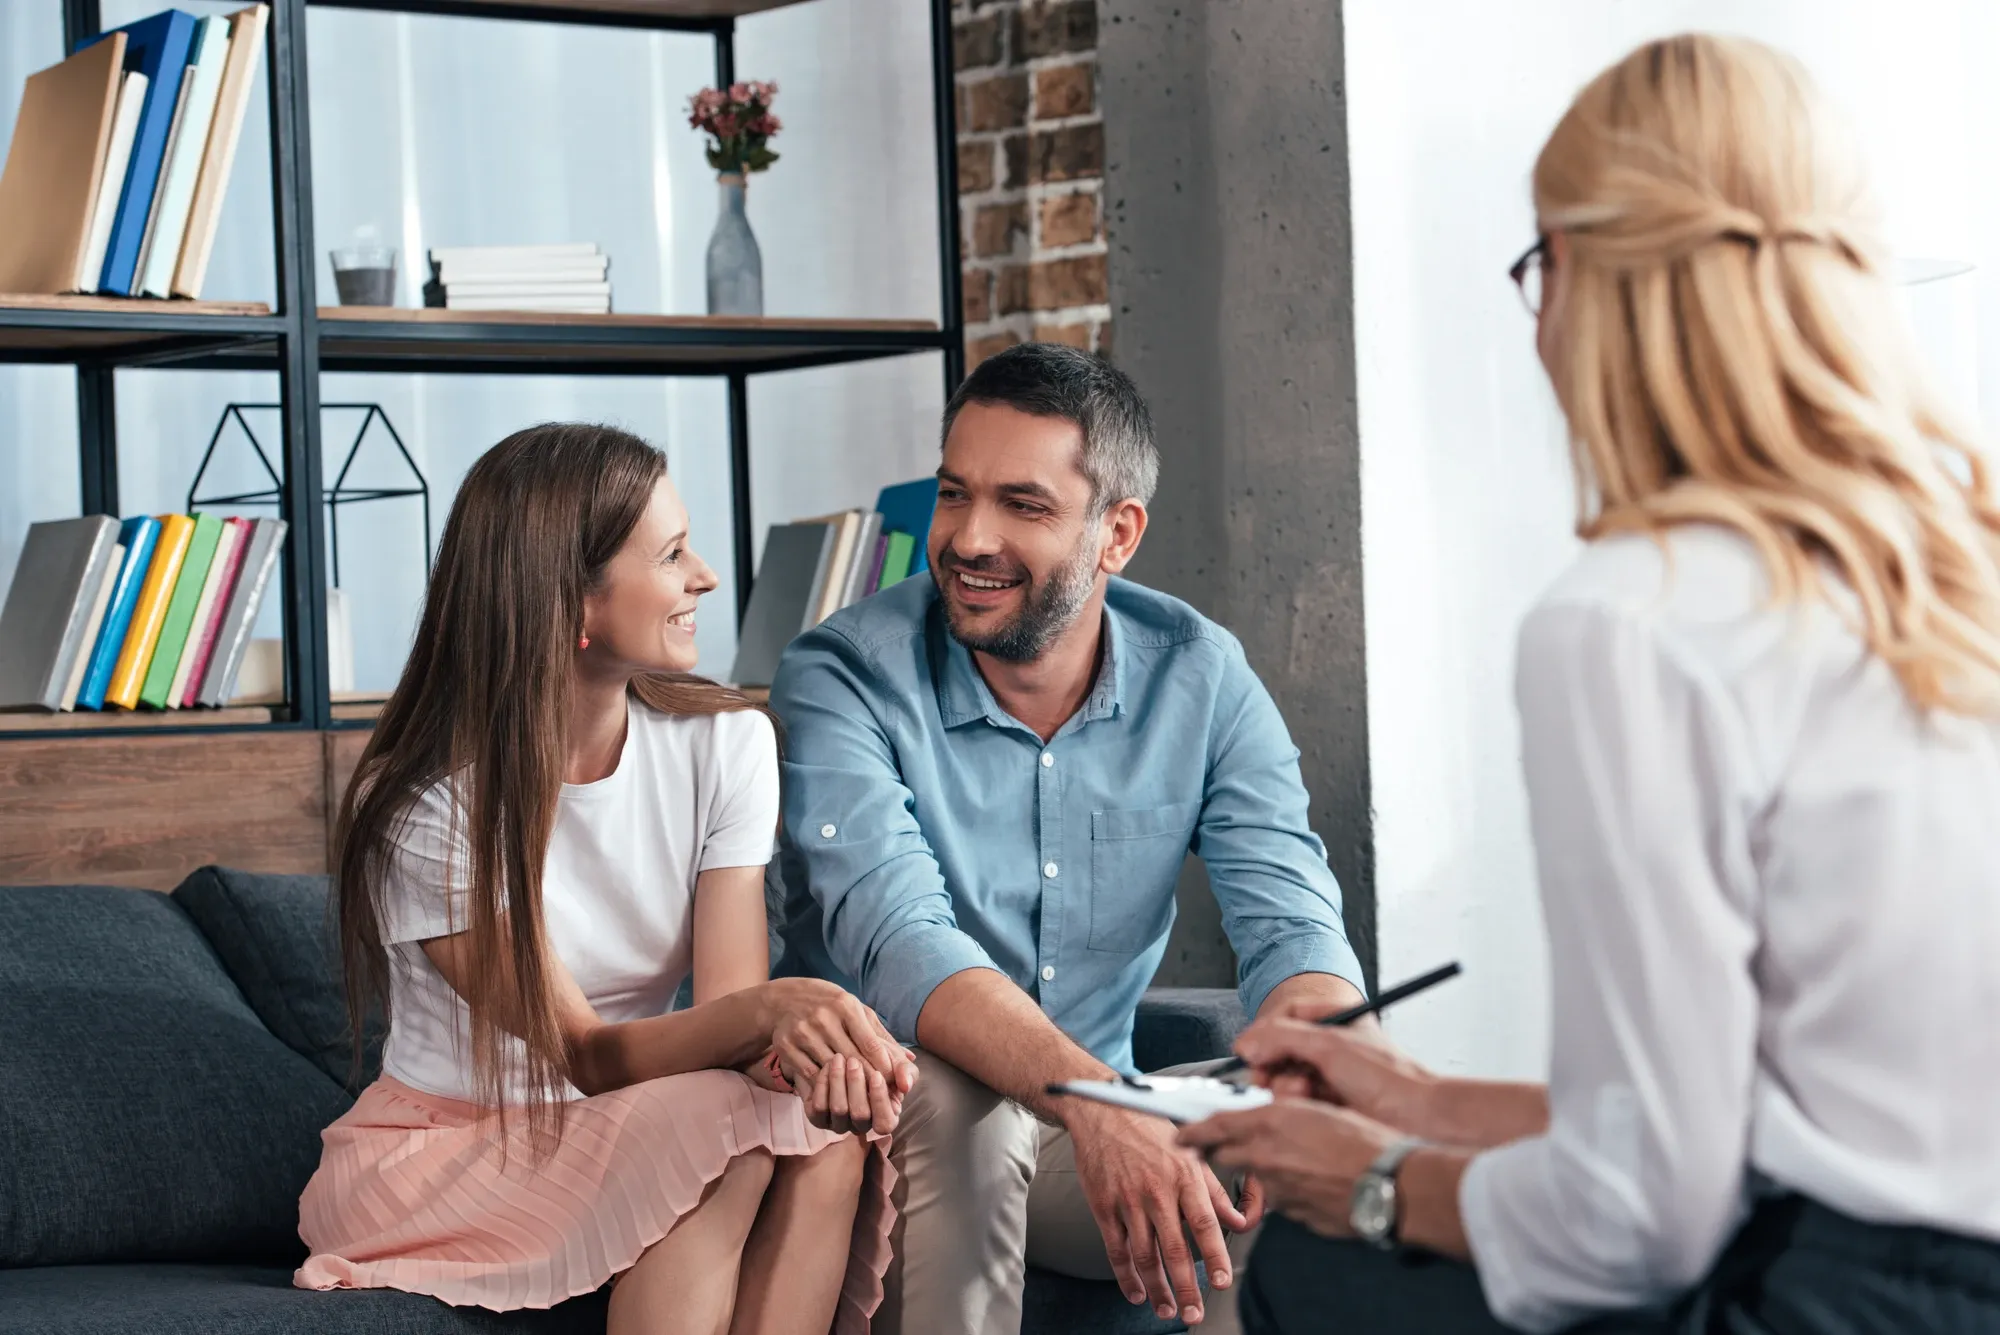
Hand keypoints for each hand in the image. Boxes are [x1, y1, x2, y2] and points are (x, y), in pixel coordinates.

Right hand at [757, 978, 917, 1092]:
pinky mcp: (786, 1046)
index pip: (869, 1042)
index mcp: (845, 1005)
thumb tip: (910, 1061)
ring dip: (847, 1085)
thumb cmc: (831, 1007)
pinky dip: (824, 1086)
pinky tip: (835, 1093)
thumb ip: (882, 1037)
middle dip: (869, 1078)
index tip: (895, 1081)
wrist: (785, 999)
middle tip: (881, 1095)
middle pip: (852, 1058)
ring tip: (861, 1097)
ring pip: (831, 1069)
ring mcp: (803, 1032)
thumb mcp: (857, 1012)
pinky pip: (810, 1074)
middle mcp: (823, 1017)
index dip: (884, 1065)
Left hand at [798, 1052, 906, 1135]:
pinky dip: (822, 1084)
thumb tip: (906, 1086)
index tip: (876, 1074)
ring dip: (838, 1081)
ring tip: (839, 1058)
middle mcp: (862, 1125)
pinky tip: (827, 1066)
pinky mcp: (818, 1117)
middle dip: (856, 1085)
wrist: (846, 1052)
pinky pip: (818, 1107)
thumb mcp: (895, 1061)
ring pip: (838, 1110)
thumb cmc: (877, 1060)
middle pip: (860, 1115)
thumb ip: (905, 1071)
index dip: (880, 1101)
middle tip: (853, 1060)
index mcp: (885, 1117)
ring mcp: (839, 1124)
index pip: (884, 1123)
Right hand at [1066, 1103, 1252, 1325]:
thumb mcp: (1189, 1152)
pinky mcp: (1104, 1206)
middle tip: (1193, 1313)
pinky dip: (1126, 1276)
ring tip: (1167, 1310)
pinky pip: (1116, 1249)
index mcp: (1183, 1175)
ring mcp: (1128, 1200)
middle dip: (1186, 1287)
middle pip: (1175, 1248)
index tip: (1221, 1282)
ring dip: (1157, 1288)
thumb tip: (1238, 1221)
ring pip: (1145, 1255)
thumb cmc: (1149, 1129)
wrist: (1102, 1111)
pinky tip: (1136, 1291)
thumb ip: (1215, 1190)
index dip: (1215, 1256)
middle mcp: (1157, 1190)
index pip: (1204, 1223)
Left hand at [1179, 1101, 1399, 1238]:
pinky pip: (1281, 1199)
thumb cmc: (1364, 1142)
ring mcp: (1276, 1189)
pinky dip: (1288, 1189)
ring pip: (1256, 1178)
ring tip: (1295, 1161)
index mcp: (1270, 1122)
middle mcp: (1266, 1156)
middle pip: (1224, 1156)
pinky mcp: (1291, 1214)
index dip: (1192, 1130)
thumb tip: (1265, 1116)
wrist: (1390, 1185)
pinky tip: (1313, 1181)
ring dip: (1262, 1170)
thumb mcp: (1318, 1109)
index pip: (1214, 1125)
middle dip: (1219, 1152)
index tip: (1181, 1133)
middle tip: (1220, 1148)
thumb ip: (1282, 1114)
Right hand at [1234, 1017, 1434, 1129]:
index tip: (1249, 1048)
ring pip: (1287, 1075)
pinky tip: (1308, 1105)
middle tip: (1267, 1076)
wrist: (1418, 1119)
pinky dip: (1296, 1102)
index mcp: (1340, 1018)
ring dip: (1286, 1085)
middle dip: (1275, 1063)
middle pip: (1283, 1047)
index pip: (1290, 1013)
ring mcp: (1331, 1074)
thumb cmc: (1388, 1078)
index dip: (1265, 1029)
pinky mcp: (1330, 1102)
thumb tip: (1247, 1043)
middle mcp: (1334, 1044)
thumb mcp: (1330, 1046)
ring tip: (1301, 1092)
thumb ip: (1282, 1038)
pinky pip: (1297, 1099)